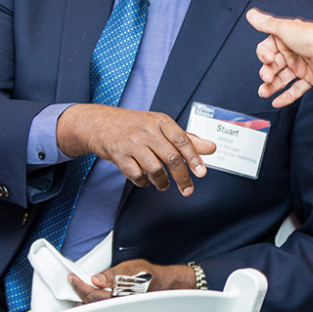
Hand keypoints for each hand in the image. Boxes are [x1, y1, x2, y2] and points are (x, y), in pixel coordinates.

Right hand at [56, 103, 215, 195]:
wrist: (101, 123)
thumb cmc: (136, 126)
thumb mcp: (161, 126)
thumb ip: (187, 138)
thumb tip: (211, 148)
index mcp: (161, 122)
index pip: (183, 140)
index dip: (194, 158)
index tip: (201, 173)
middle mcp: (147, 131)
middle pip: (171, 158)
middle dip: (182, 177)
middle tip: (188, 189)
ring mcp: (132, 143)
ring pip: (154, 169)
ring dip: (162, 182)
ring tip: (164, 185)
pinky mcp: (119, 155)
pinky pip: (136, 175)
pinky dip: (143, 182)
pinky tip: (146, 181)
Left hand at [68, 259, 194, 303]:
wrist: (166, 286)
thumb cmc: (151, 276)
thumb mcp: (130, 268)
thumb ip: (112, 274)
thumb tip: (96, 279)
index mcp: (117, 293)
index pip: (91, 292)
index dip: (78, 285)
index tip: (72, 278)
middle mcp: (118, 305)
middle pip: (90, 306)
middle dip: (78, 298)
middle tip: (72, 288)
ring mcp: (120, 311)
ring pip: (97, 311)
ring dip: (86, 305)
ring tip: (78, 298)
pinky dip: (95, 309)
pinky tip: (93, 305)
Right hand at [246, 8, 312, 107]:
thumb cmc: (312, 37)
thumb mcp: (285, 28)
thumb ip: (266, 24)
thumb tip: (251, 15)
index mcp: (285, 40)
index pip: (266, 50)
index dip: (264, 56)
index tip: (268, 59)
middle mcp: (292, 52)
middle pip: (273, 66)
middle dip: (266, 73)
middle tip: (267, 78)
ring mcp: (301, 66)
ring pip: (282, 79)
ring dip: (272, 87)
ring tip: (264, 93)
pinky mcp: (310, 78)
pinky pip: (296, 89)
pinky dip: (287, 97)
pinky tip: (277, 102)